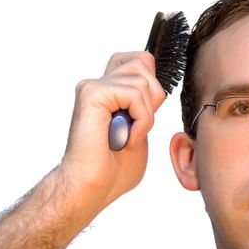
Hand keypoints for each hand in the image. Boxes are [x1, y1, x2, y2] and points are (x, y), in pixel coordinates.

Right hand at [59, 51, 164, 211]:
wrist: (92, 188)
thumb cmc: (113, 168)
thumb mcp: (140, 129)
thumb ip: (146, 104)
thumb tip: (156, 86)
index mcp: (109, 91)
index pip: (139, 60)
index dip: (152, 83)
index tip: (145, 114)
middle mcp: (99, 84)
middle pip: (143, 61)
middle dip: (154, 95)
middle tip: (140, 124)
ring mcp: (94, 87)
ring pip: (142, 79)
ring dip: (147, 114)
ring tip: (132, 135)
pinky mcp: (93, 94)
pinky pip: (134, 93)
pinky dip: (141, 119)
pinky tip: (128, 138)